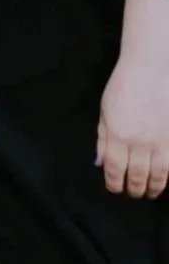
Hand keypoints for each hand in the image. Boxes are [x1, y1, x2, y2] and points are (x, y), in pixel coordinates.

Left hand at [98, 56, 168, 197]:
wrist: (153, 69)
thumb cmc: (124, 86)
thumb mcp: (105, 111)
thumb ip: (103, 139)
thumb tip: (100, 163)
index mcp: (117, 134)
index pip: (114, 168)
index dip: (114, 183)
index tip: (115, 189)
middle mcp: (139, 141)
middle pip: (137, 175)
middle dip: (134, 189)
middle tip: (133, 194)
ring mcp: (161, 140)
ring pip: (158, 173)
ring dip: (153, 187)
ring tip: (150, 193)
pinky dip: (168, 174)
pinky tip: (164, 179)